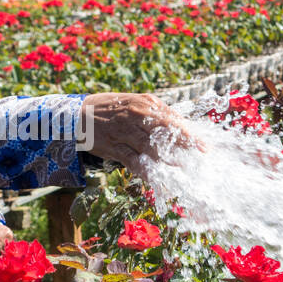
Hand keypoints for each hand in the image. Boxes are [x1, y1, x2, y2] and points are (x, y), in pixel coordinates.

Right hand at [80, 93, 205, 179]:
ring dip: (168, 159)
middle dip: (184, 145)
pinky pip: (132, 160)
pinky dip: (146, 170)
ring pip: (150, 146)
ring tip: (183, 168)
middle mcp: (136, 115)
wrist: (78, 114)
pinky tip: (157, 178)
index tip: (204, 147)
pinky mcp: (113, 146)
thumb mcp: (136, 104)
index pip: (173, 119)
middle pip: (165, 131)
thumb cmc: (113, 109)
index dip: (190, 134)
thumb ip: (158, 116)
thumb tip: (183, 129)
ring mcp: (123, 131)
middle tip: (200, 157)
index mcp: (146, 103)